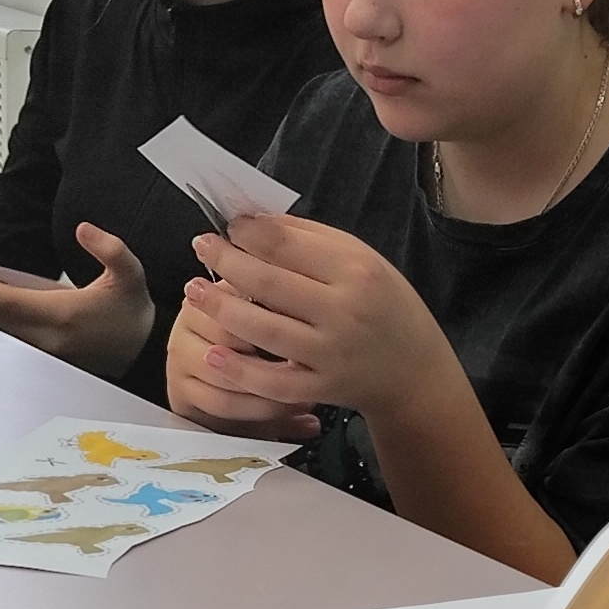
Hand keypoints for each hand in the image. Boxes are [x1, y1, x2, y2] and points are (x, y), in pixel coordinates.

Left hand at [0, 220, 155, 375]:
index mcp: (62, 315)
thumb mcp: (130, 273)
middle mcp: (47, 338)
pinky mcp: (45, 358)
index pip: (4, 303)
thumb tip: (84, 230)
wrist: (146, 354)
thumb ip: (109, 247)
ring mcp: (44, 352)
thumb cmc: (134, 315)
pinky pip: (9, 339)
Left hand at [173, 213, 448, 422]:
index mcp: (355, 270)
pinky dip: (239, 370)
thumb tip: (253, 220)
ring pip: (263, 330)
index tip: (227, 226)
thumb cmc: (383, 304)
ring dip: (221, 308)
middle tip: (201, 246)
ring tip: (194, 291)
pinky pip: (272, 382)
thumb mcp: (362, 259)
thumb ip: (309, 238)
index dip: (247, 232)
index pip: (285, 244)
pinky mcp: (321, 388)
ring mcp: (331, 354)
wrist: (414, 369)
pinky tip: (213, 353)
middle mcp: (344, 311)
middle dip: (225, 262)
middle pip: (268, 283)